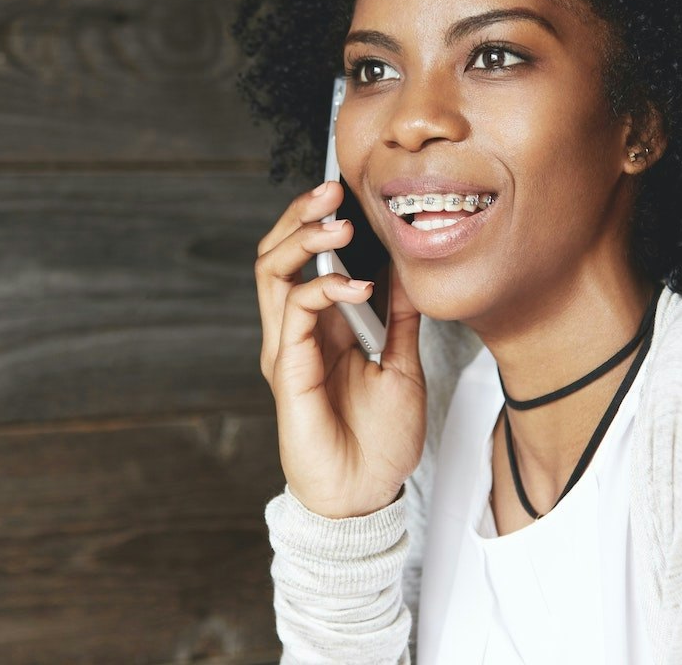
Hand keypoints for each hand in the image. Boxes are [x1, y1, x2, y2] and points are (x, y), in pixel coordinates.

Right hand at [255, 181, 425, 517]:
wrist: (368, 492)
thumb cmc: (381, 436)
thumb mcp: (404, 363)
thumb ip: (401, 318)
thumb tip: (408, 270)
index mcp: (322, 325)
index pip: (303, 258)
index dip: (316, 221)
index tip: (345, 190)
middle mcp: (298, 330)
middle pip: (276, 255)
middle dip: (299, 217)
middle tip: (330, 189)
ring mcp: (288, 347)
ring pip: (273, 273)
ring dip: (303, 240)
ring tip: (339, 225)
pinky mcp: (288, 370)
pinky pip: (293, 313)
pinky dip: (324, 289)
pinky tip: (358, 286)